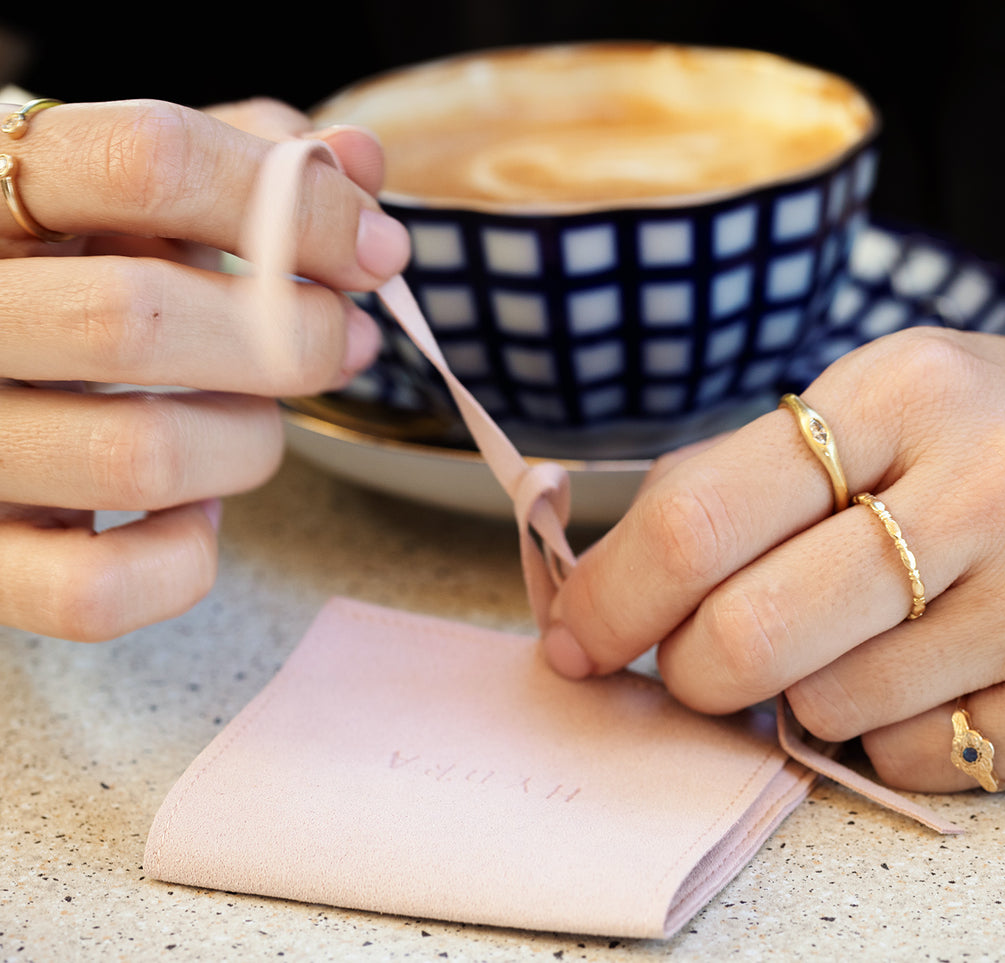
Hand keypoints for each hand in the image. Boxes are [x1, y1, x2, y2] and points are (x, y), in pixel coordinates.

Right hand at [0, 98, 409, 640]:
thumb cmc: (77, 267)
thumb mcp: (143, 192)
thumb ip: (248, 163)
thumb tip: (358, 157)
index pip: (145, 159)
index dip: (295, 204)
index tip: (376, 248)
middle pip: (136, 317)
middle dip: (291, 336)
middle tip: (346, 340)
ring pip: (139, 459)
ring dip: (251, 444)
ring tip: (254, 420)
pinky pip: (97, 593)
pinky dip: (182, 559)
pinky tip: (191, 512)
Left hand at [541, 325, 1004, 790]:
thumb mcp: (932, 397)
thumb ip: (792, 473)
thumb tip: (641, 580)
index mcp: (916, 386)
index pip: (707, 509)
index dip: (614, 590)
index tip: (577, 633)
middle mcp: (988, 488)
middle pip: (745, 633)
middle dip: (689, 671)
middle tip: (697, 668)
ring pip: (823, 710)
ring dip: (807, 697)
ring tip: (878, 640)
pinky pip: (912, 761)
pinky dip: (891, 735)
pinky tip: (951, 676)